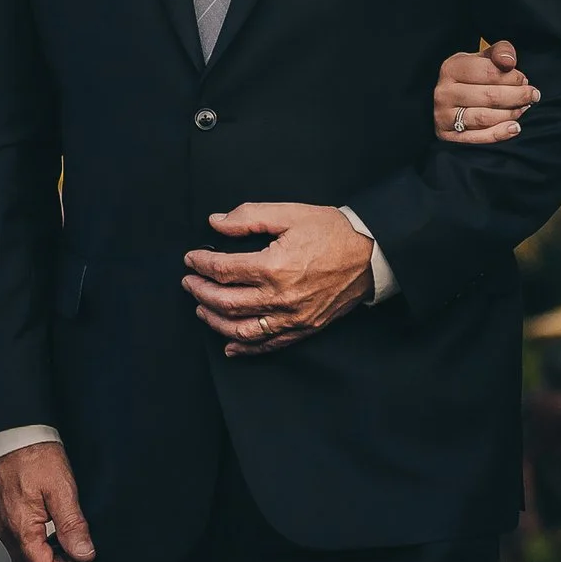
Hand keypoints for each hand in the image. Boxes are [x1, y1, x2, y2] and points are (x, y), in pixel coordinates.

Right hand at [0, 441, 95, 561]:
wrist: (13, 435)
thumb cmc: (36, 456)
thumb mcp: (61, 489)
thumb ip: (72, 525)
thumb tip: (84, 554)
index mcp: (20, 529)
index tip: (83, 552)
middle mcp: (7, 533)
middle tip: (77, 548)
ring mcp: (3, 528)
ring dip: (50, 558)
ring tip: (68, 536)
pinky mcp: (4, 520)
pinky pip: (22, 547)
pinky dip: (41, 546)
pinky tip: (54, 527)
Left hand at [183, 202, 372, 356]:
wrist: (371, 255)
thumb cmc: (332, 232)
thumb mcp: (290, 213)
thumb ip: (249, 217)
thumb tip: (216, 223)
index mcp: (273, 267)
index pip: (223, 270)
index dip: (201, 264)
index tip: (191, 259)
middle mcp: (279, 297)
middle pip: (225, 301)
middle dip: (200, 292)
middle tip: (189, 282)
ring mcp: (291, 318)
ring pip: (241, 329)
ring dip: (215, 320)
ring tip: (201, 308)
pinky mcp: (303, 328)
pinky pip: (268, 345)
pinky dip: (244, 347)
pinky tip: (229, 345)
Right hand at [434, 39, 536, 145]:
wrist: (452, 95)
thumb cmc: (474, 74)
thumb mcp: (485, 57)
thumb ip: (501, 52)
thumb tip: (509, 62)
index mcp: (451, 68)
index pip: (488, 72)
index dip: (512, 77)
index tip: (524, 80)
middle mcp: (444, 92)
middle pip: (489, 96)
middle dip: (516, 96)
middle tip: (532, 95)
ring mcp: (444, 115)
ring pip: (485, 117)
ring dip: (510, 114)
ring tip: (523, 108)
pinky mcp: (448, 134)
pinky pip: (479, 137)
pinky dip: (500, 133)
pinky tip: (515, 127)